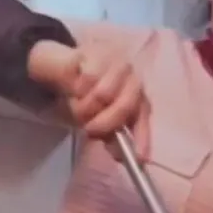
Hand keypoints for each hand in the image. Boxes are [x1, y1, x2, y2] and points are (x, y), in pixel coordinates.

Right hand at [28, 40, 149, 160]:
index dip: (143, 139)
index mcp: (138, 98)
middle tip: (88, 129)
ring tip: (79, 105)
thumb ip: (111, 136)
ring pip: (101, 95)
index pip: (143, 119)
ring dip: (84, 106)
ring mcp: (117, 64)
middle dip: (104, 123)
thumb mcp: (99, 119)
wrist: (70, 65)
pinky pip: (86, 81)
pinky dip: (76, 90)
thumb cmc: (89, 96)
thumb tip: (119, 156)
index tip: (139, 159)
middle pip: (124, 107)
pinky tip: (75, 87)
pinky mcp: (98, 54)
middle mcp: (133, 80)